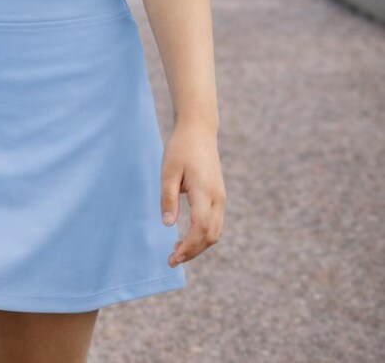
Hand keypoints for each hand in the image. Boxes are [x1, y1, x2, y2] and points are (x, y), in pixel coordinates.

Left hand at [161, 120, 225, 267]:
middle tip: (172, 259)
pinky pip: (215, 223)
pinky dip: (204, 235)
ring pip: (215, 232)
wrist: (199, 130)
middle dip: (193, 251)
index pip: (199, 229)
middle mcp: (217, 197)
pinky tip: (188, 237)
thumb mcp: (168, 171)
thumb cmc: (181, 148)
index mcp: (204, 191)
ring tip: (177, 251)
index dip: (188, 247)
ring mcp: (220, 196)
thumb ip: (168, 198)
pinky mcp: (219, 195)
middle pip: (210, 235)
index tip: (172, 257)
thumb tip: (167, 225)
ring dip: (199, 245)